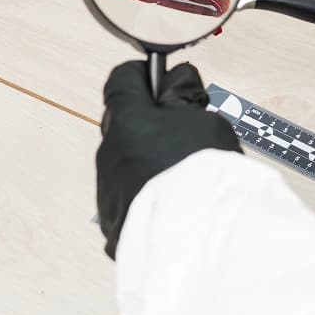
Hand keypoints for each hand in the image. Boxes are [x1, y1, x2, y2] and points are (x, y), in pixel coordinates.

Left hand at [96, 60, 240, 258]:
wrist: (197, 237)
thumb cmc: (203, 175)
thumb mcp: (206, 120)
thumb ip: (184, 99)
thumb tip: (174, 82)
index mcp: (128, 120)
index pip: (123, 79)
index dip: (145, 76)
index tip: (164, 82)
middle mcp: (109, 152)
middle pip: (124, 122)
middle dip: (149, 121)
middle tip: (184, 130)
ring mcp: (107, 188)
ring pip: (124, 160)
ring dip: (146, 158)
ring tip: (182, 172)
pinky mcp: (112, 221)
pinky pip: (126, 194)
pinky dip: (144, 191)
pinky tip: (173, 200)